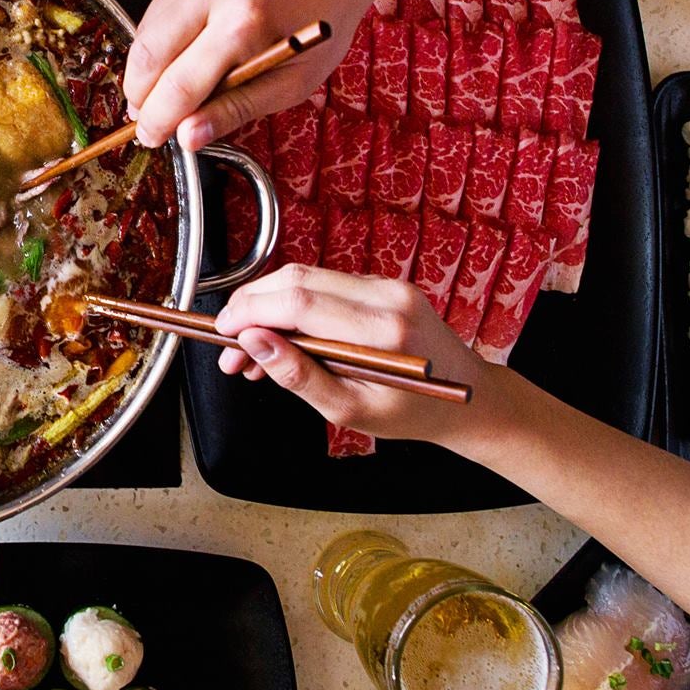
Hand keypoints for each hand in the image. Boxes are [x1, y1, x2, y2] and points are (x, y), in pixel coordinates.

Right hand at [125, 0, 378, 153]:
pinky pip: (156, 9)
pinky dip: (161, 36)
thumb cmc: (326, 10)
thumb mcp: (297, 77)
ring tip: (167, 87)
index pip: (178, 86)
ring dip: (146, 68)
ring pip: (143, 33)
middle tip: (148, 118)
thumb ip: (239, 108)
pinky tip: (186, 46)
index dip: (158, 120)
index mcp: (245, 23)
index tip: (151, 137)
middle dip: (140, 96)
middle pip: (147, 57)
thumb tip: (190, 137)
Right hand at [214, 265, 505, 449]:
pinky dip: (292, 307)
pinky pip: (324, 284)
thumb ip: (298, 375)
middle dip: (250, 307)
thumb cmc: (414, 413)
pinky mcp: (382, 285)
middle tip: (227, 346)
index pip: (299, 303)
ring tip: (247, 354)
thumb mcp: (349, 410)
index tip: (222, 333)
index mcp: (382, 331)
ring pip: (305, 277)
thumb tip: (253, 343)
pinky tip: (279, 342)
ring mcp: (386, 285)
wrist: (467, 398)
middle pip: (296, 279)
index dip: (250, 312)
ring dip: (267, 307)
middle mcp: (386, 296)